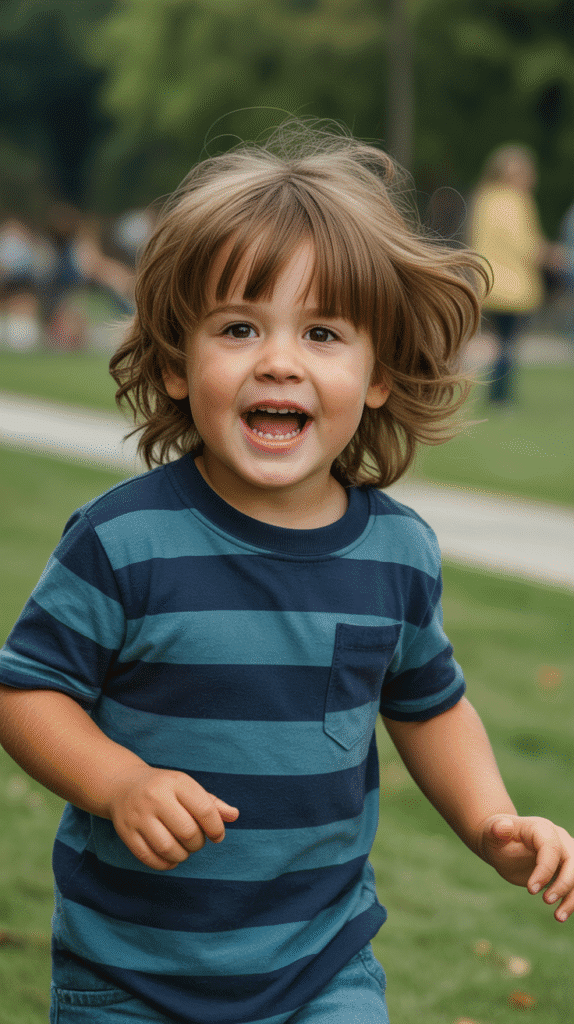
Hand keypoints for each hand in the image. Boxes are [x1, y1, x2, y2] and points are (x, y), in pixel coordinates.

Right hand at [108, 766, 238, 869]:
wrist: (123, 785)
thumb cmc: (165, 788)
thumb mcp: (188, 787)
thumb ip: (213, 803)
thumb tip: (234, 815)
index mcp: (176, 782)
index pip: (204, 810)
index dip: (216, 828)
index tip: (217, 835)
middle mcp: (156, 797)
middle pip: (187, 832)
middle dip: (198, 843)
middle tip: (196, 841)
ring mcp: (139, 816)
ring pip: (168, 848)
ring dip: (182, 855)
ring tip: (184, 849)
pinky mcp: (126, 833)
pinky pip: (149, 858)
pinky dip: (165, 864)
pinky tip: (170, 857)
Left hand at [479, 814, 573, 920]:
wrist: (502, 846)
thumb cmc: (495, 838)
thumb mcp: (491, 834)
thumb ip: (496, 830)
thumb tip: (501, 828)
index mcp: (541, 829)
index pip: (552, 848)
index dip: (545, 870)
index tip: (530, 889)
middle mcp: (559, 838)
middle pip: (573, 861)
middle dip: (563, 884)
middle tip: (546, 901)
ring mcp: (565, 853)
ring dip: (573, 897)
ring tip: (558, 917)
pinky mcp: (566, 868)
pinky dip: (572, 899)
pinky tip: (561, 914)